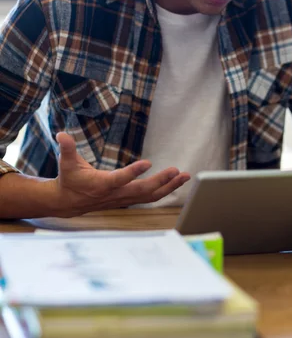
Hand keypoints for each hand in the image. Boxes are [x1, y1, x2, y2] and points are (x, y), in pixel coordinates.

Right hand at [54, 132, 190, 216]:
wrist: (68, 202)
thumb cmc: (69, 179)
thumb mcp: (66, 163)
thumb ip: (66, 148)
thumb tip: (61, 134)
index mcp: (102, 184)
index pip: (119, 179)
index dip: (133, 172)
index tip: (147, 162)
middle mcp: (116, 194)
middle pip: (142, 190)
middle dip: (161, 181)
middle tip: (178, 171)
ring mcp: (124, 199)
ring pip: (150, 196)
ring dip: (169, 186)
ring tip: (184, 176)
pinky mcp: (128, 199)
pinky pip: (150, 197)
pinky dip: (164, 190)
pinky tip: (176, 182)